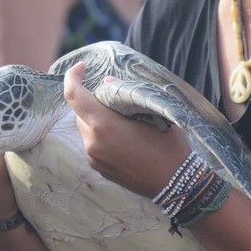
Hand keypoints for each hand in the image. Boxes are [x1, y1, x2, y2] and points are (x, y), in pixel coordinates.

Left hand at [63, 62, 190, 197]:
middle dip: (92, 101)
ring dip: (97, 119)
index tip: (82, 67)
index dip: (72, 77)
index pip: (73, 96)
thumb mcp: (153, 113)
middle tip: (116, 98)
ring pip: (86, 129)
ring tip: (124, 119)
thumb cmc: (169, 146)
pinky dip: (102, 134)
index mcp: (103, 126)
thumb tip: (107, 83)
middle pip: (80, 113)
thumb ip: (125, 95)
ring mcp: (94, 159)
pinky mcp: (99, 169)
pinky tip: (124, 137)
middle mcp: (93, 144)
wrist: (177, 184)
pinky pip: (93, 144)